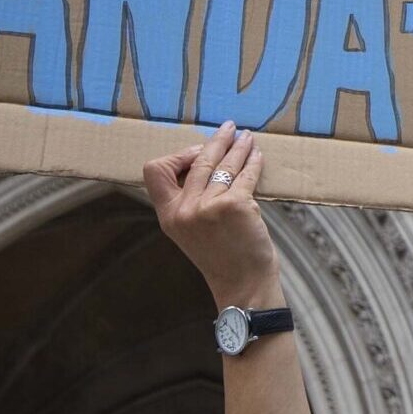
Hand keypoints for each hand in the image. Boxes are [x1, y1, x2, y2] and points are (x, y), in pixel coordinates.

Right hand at [140, 120, 278, 306]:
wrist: (243, 285)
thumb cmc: (222, 256)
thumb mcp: (190, 231)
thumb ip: (189, 202)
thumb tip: (204, 159)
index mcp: (168, 216)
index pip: (155, 171)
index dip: (176, 156)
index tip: (197, 152)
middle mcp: (184, 210)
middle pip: (197, 160)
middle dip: (217, 141)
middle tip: (229, 128)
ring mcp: (208, 207)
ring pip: (223, 164)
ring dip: (238, 146)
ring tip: (247, 138)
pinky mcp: (234, 205)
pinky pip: (245, 175)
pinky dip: (253, 162)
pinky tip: (257, 156)